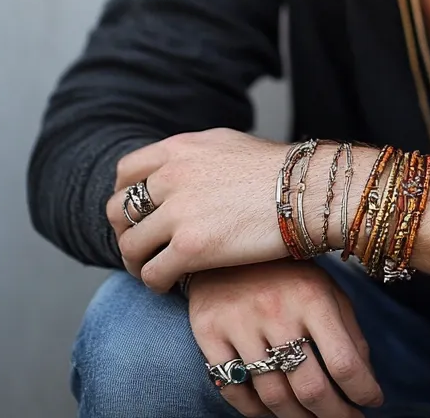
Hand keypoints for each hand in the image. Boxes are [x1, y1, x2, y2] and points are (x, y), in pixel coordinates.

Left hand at [106, 128, 289, 290]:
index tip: (139, 214)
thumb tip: (176, 170)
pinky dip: (157, 283)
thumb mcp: (228, 145)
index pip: (125, 172)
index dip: (126, 196)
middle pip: (119, 211)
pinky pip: (152, 274)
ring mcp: (179, 212)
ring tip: (156, 270)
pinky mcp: (192, 248)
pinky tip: (175, 284)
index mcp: (180, 149)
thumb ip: (193, 156)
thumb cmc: (279, 171)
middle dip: (126, 232)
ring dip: (138, 263)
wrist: (310, 190)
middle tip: (144, 247)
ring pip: (130, 246)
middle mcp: (172, 175)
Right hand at [189, 260, 382, 417]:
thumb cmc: (286, 272)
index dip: (362, 391)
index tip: (373, 402)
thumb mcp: (325, 288)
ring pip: (273, 397)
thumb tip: (366, 378)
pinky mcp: (209, 333)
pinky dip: (256, 412)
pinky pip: (234, 391)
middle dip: (334, 416)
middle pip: (310, 388)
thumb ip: (348, 330)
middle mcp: (277, 311)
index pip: (344, 362)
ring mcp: (240, 324)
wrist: (226, 244)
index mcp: (313, 296)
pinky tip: (273, 411)